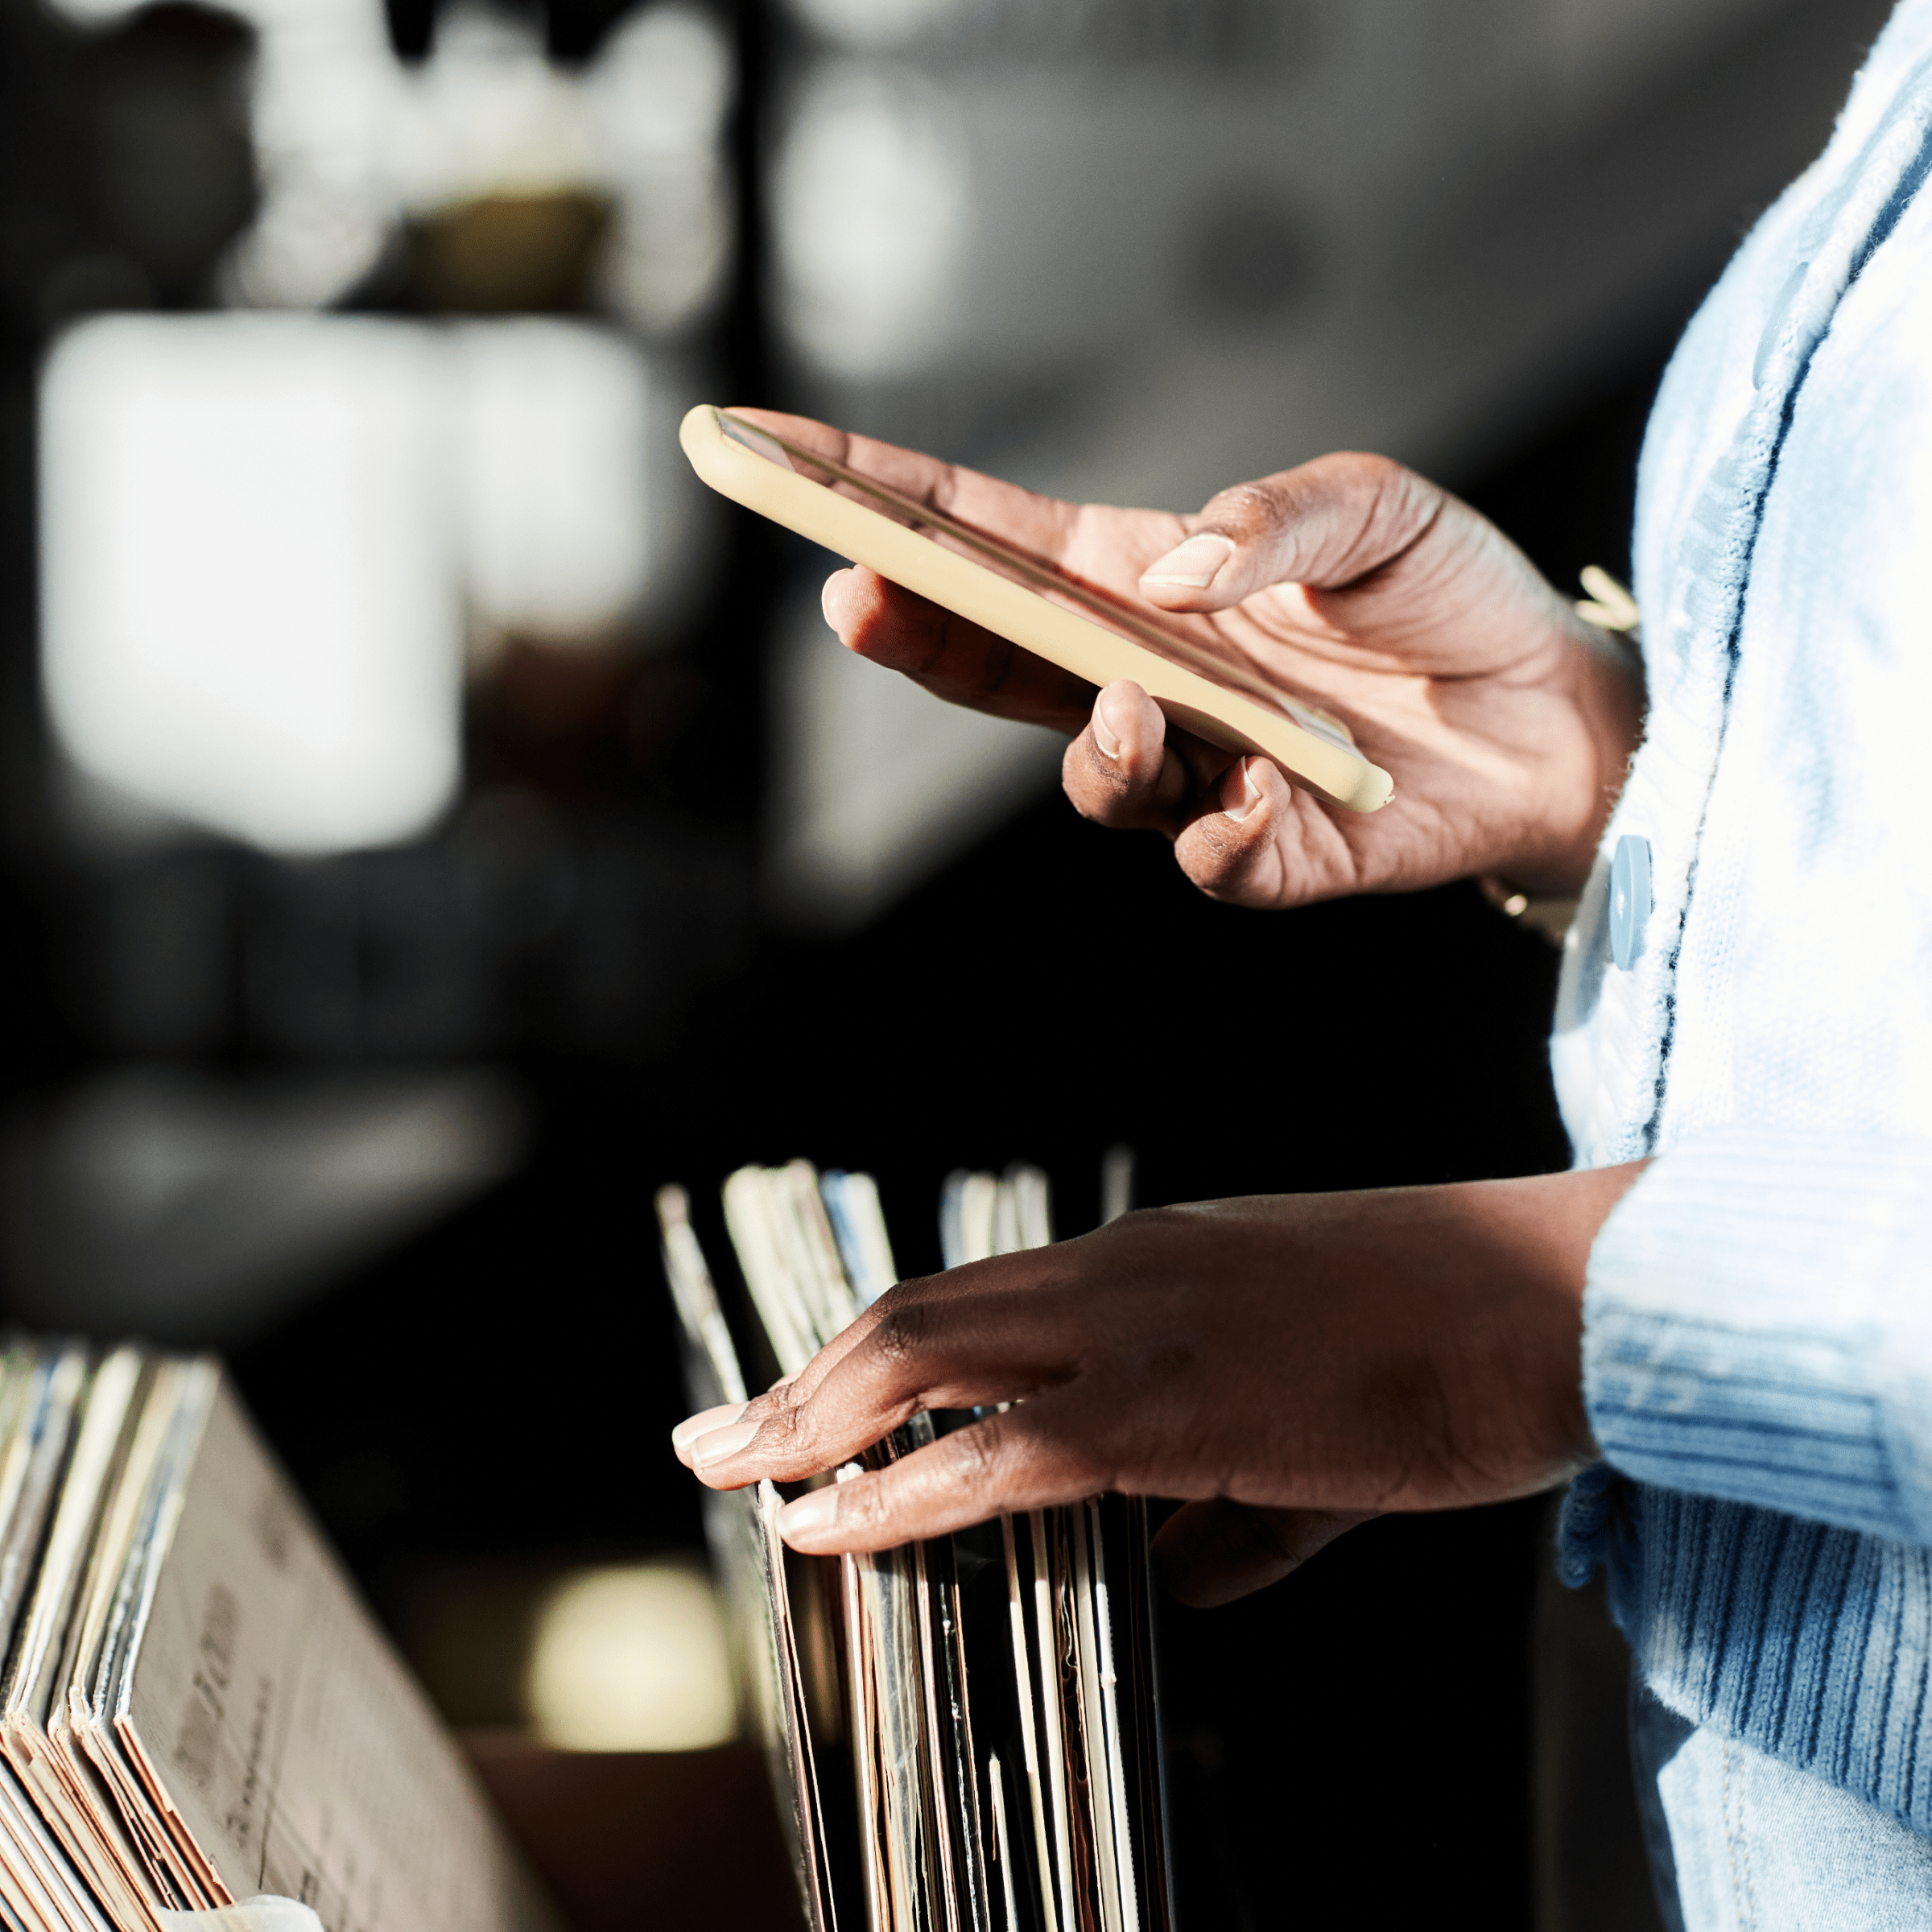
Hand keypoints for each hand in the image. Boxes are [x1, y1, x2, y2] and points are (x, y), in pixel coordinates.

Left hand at [672, 1164, 1643, 1605]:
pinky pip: (998, 1449)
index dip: (874, 1356)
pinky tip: (830, 1521)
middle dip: (802, 1383)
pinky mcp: (1175, 1403)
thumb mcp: (1319, 1424)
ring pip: (928, 1359)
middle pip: (916, 1315)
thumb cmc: (1451, 1346)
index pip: (974, 1302)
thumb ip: (1233, 1506)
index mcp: (1151, 1261)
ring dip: (814, 1422)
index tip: (803, 1403)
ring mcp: (1142, 1326)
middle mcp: (1123, 1271)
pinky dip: (897, 1487)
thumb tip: (1175, 1578)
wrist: (1554, 1302)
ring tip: (735, 1477)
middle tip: (716, 1439)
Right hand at [733, 409, 1641, 905]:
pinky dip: (1217, 835)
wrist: (1562, 713)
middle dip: (914, 631)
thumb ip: (1270, 523)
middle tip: (857, 595)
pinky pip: (1206, 861)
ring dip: (1091, 750)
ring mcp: (1199, 767)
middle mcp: (1149, 676)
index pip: (990, 537)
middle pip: (993, 663)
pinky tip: (1256, 795)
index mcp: (1145, 578)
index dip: (882, 499)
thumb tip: (1166, 576)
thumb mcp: (1373, 510)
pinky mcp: (1270, 848)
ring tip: (1136, 707)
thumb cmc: (1451, 595)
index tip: (778, 456)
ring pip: (1088, 778)